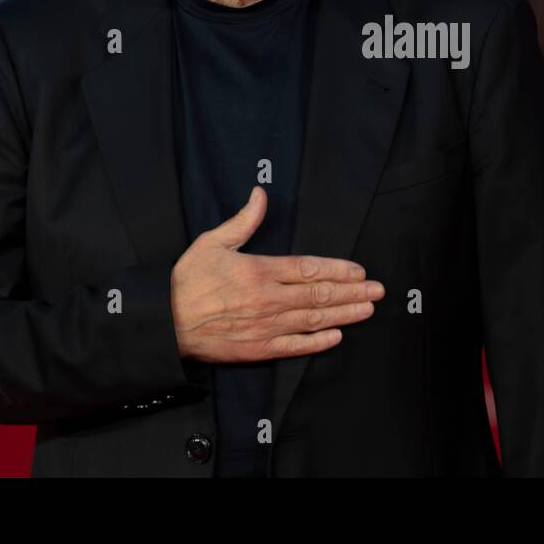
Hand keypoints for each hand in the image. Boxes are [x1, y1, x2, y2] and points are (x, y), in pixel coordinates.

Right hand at [170, 186, 384, 362]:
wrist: (165, 323)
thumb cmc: (187, 281)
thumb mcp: (213, 242)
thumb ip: (243, 220)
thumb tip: (261, 195)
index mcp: (260, 270)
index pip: (310, 269)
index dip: (338, 270)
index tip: (360, 271)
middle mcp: (268, 299)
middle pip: (320, 295)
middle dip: (353, 292)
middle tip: (378, 291)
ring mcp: (265, 325)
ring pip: (314, 320)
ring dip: (345, 314)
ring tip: (367, 310)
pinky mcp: (258, 348)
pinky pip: (295, 346)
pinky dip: (318, 342)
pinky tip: (337, 336)